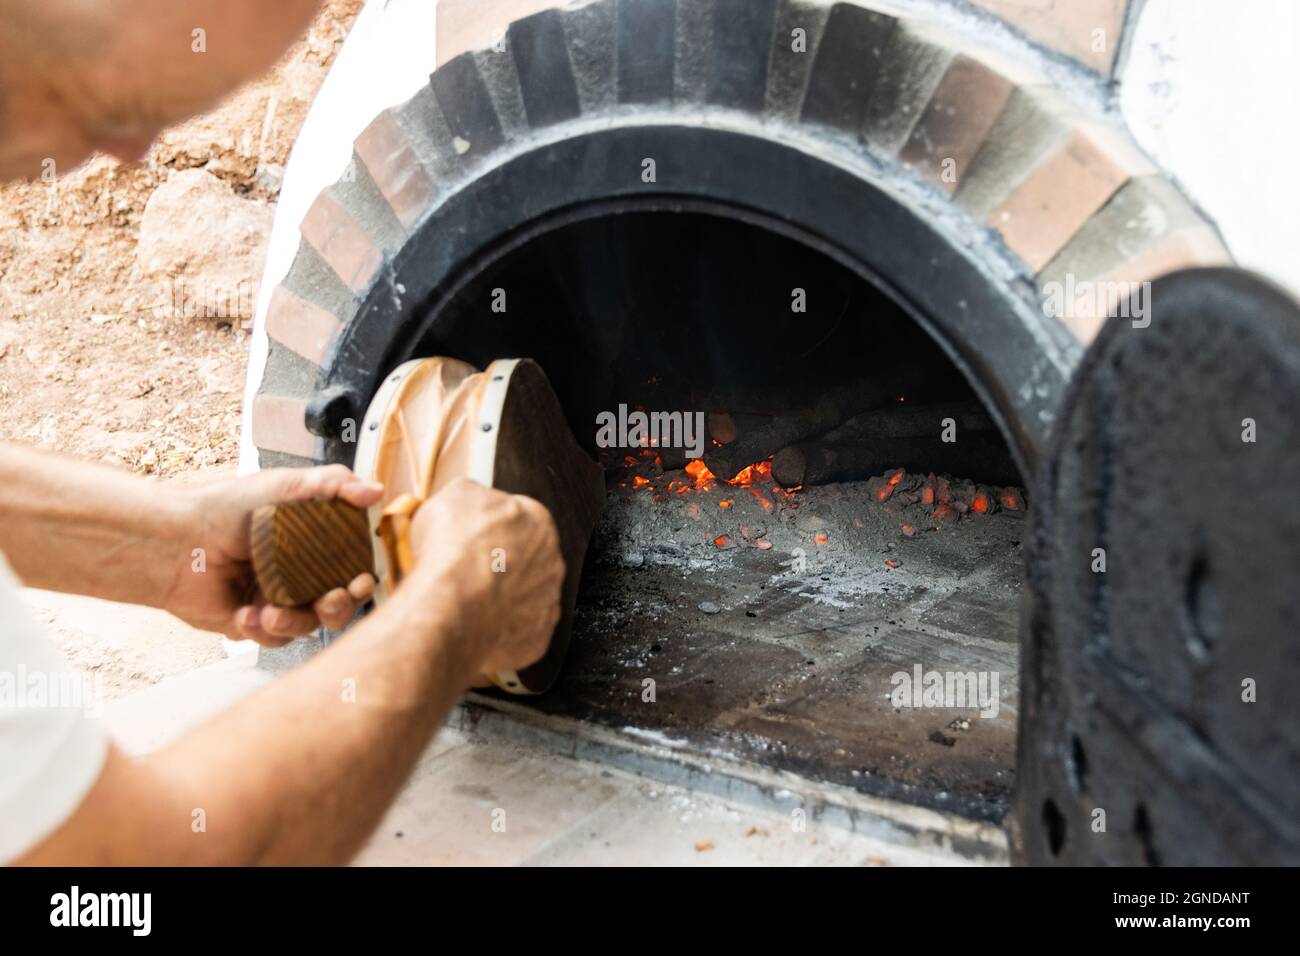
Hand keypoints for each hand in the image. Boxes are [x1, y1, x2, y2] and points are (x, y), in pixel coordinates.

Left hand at [168, 465, 383, 645]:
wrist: (174, 543)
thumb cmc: (225, 508)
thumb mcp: (284, 484)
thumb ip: (333, 485)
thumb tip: (375, 491)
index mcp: (312, 543)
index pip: (352, 566)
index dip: (361, 577)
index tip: (359, 579)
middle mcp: (298, 574)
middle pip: (338, 603)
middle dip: (338, 608)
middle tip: (328, 601)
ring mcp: (276, 600)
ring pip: (307, 626)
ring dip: (295, 622)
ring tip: (270, 613)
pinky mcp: (252, 623)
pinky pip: (272, 640)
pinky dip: (261, 630)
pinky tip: (245, 614)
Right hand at [403, 478, 563, 682]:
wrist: (450, 606)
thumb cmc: (451, 550)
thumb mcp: (452, 495)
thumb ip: (473, 494)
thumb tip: (474, 498)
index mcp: (538, 521)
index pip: (518, 517)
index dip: (489, 527)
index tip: (469, 536)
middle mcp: (552, 561)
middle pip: (525, 558)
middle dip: (500, 562)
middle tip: (467, 570)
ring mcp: (548, 603)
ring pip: (524, 596)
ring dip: (502, 597)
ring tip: (467, 600)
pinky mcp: (537, 638)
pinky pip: (519, 631)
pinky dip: (499, 629)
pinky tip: (475, 623)